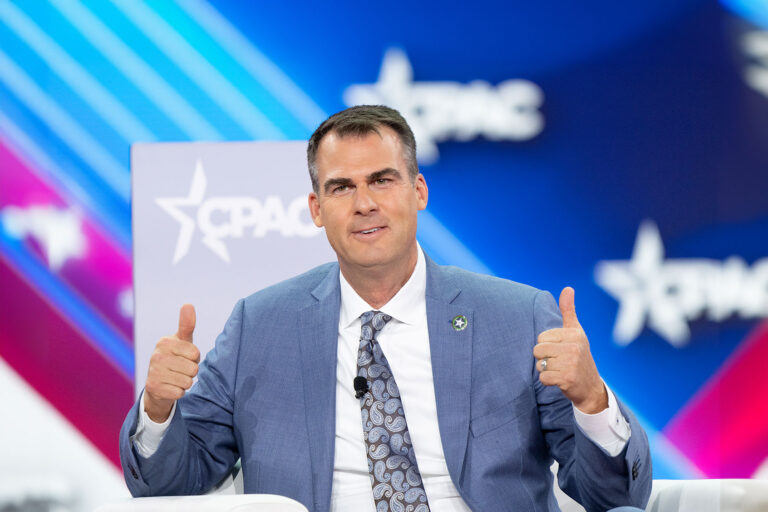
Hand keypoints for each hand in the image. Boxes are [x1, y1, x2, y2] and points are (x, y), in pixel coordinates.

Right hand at [144, 304, 199, 421]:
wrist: (158, 384)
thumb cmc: (175, 357)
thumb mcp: (182, 341)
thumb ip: (187, 324)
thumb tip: (188, 304)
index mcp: (165, 342)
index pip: (195, 353)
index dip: (194, 358)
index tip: (185, 357)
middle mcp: (156, 355)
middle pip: (193, 368)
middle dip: (191, 371)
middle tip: (180, 369)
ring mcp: (153, 372)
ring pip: (187, 381)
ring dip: (185, 382)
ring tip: (175, 378)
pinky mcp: (153, 388)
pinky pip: (180, 392)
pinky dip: (179, 392)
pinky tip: (170, 387)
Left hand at [533, 287, 607, 413]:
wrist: (591, 387)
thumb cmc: (579, 356)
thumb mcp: (576, 332)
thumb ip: (569, 311)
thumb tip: (568, 288)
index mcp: (574, 334)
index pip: (541, 337)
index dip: (547, 345)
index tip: (561, 350)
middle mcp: (574, 347)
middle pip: (538, 349)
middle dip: (545, 358)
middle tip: (560, 362)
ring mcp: (571, 363)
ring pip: (539, 364)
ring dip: (546, 370)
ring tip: (560, 370)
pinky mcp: (566, 378)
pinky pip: (543, 377)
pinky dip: (548, 381)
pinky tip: (560, 380)